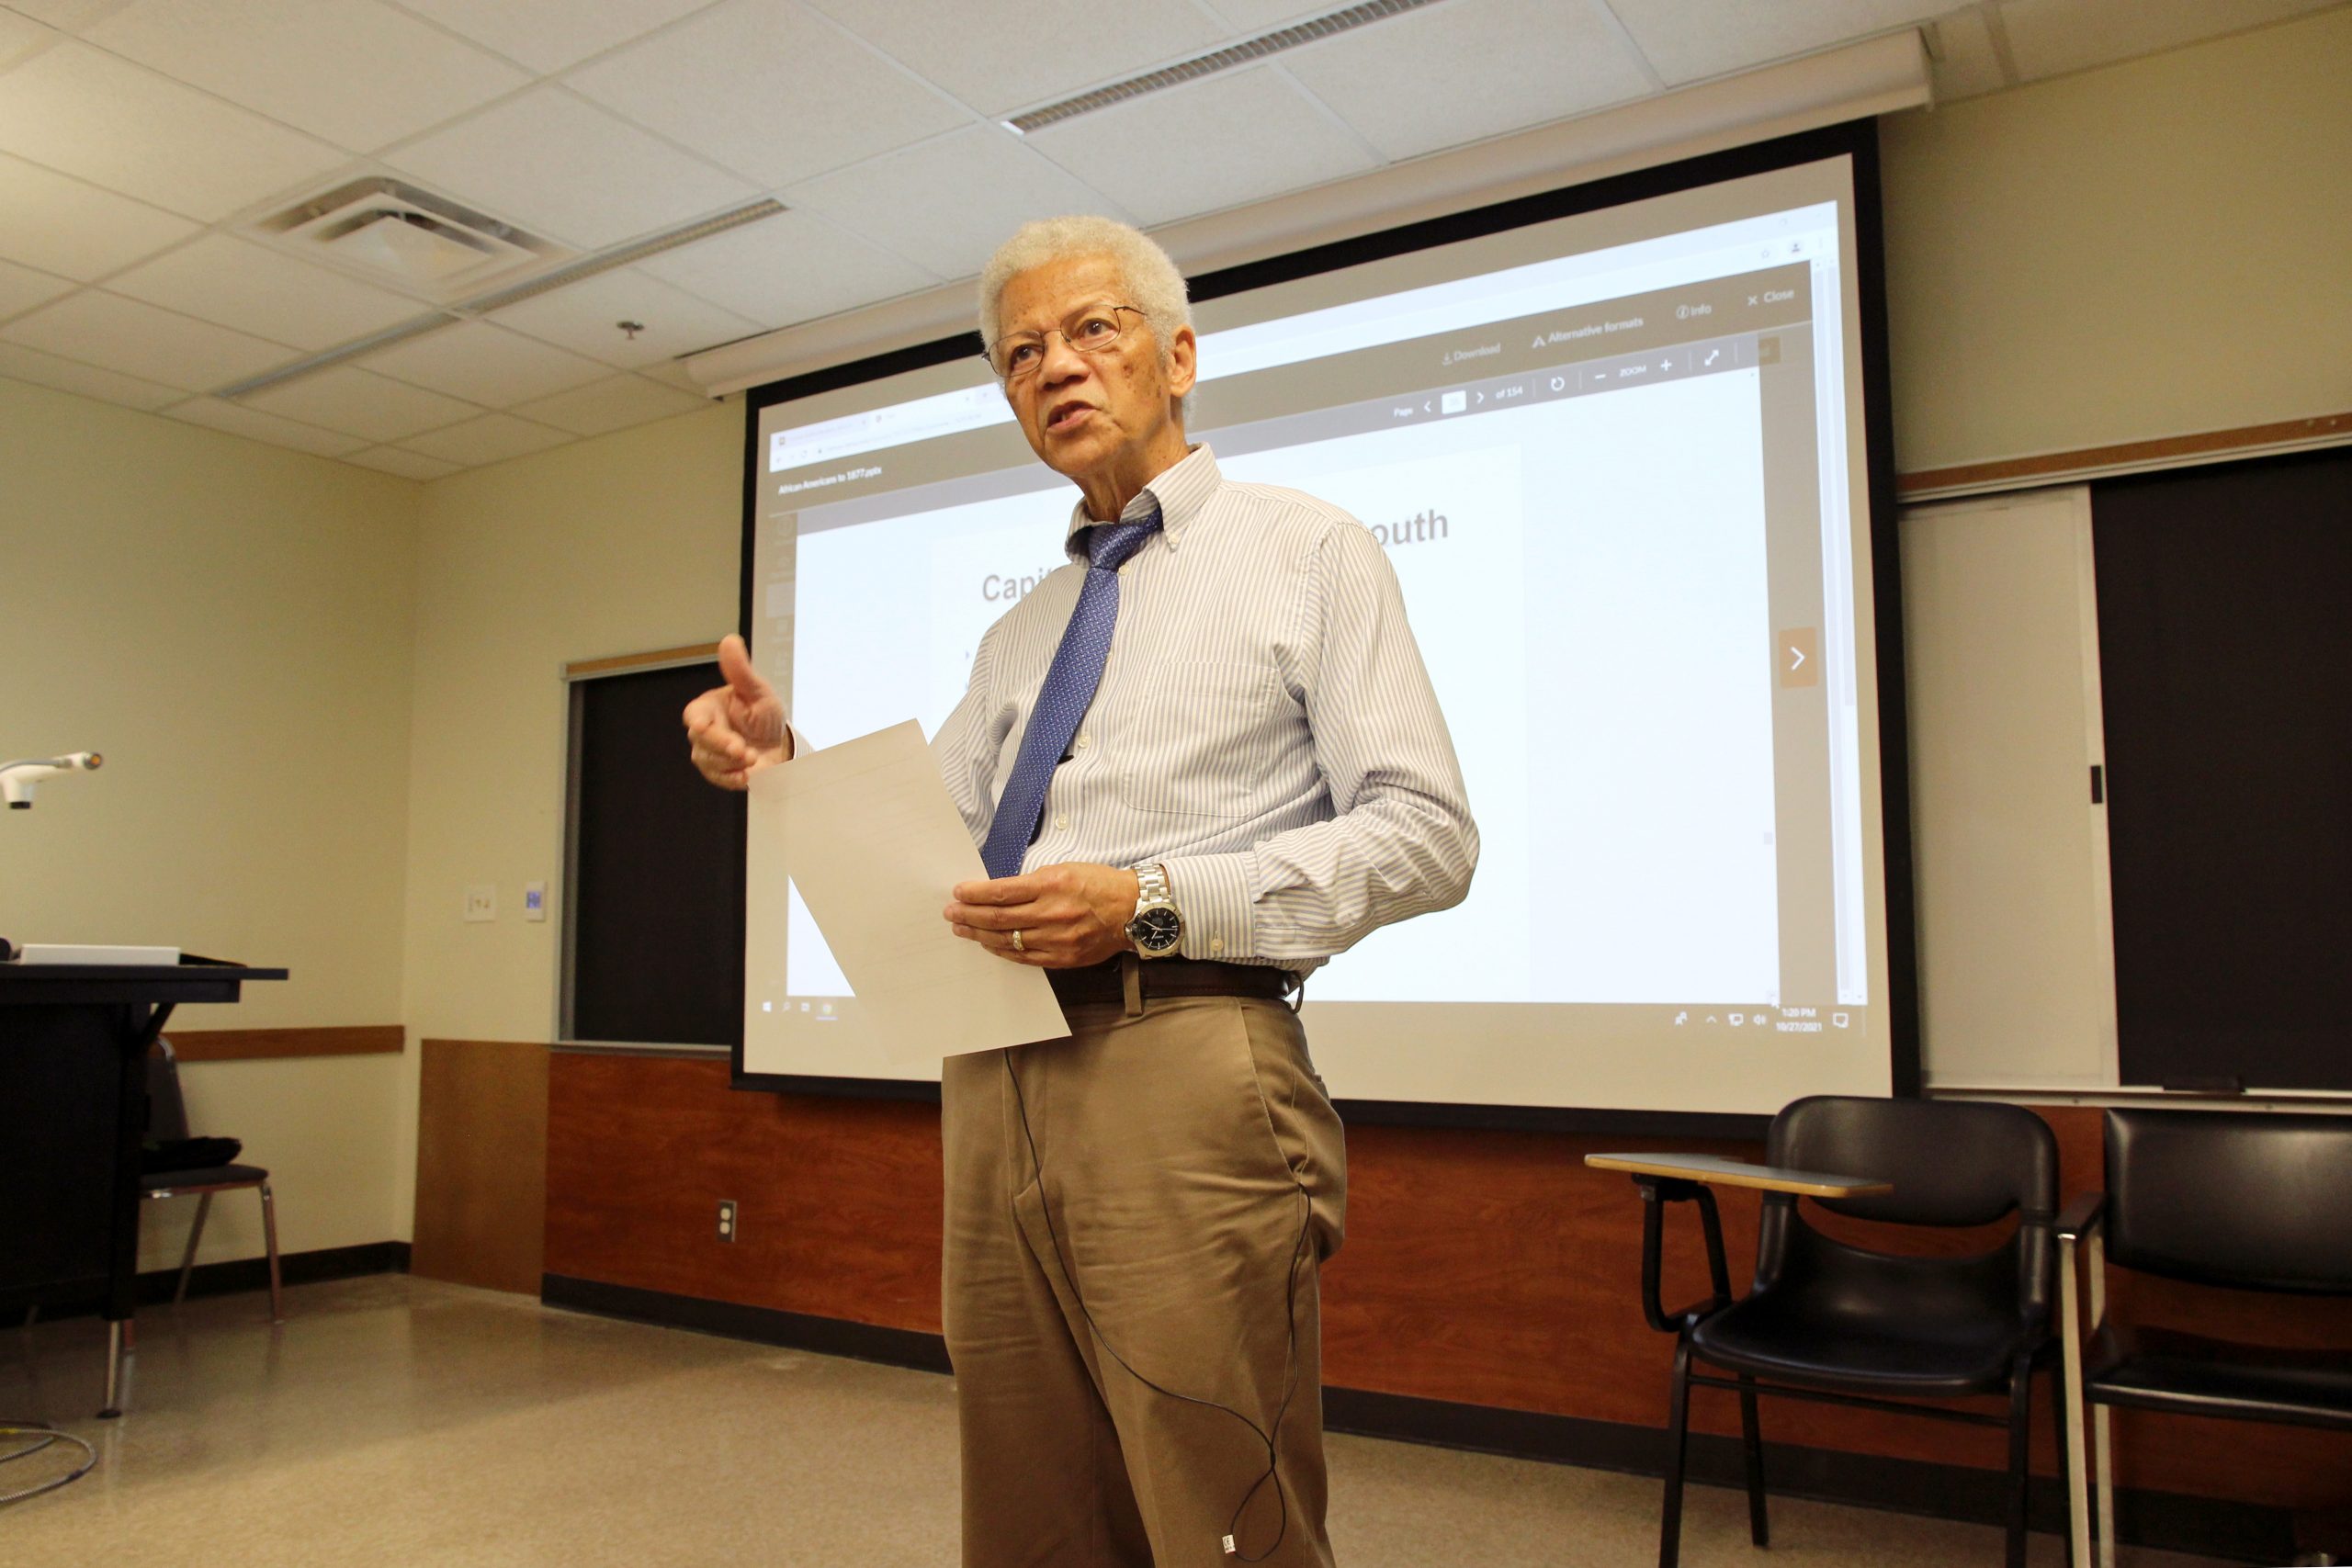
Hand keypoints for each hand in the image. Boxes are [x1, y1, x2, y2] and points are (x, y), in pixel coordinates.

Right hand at [683, 633, 789, 789]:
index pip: (694, 715)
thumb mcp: (758, 691)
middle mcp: (705, 732)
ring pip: (710, 761)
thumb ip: (741, 671)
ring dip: (732, 763)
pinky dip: (734, 778)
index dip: (698, 722)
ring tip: (753, 758)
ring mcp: (710, 754)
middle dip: (723, 746)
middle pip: (701, 741)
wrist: (778, 745)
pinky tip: (747, 775)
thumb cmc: (763, 715)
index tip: (702, 726)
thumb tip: (730, 641)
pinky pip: (720, 779)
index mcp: (708, 708)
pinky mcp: (720, 773)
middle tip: (744, 750)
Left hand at [946, 863, 1141, 968]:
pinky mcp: (1061, 958)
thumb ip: (1032, 881)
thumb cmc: (1098, 885)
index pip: (1002, 891)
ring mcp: (1056, 940)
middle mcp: (1051, 914)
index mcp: (1051, 885)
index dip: (975, 894)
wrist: (1132, 911)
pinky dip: (1002, 950)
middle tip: (951, 913)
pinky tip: (988, 944)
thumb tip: (999, 891)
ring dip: (979, 935)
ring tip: (962, 929)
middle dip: (969, 915)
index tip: (958, 892)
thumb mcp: (1065, 869)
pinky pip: (1023, 957)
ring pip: (1007, 939)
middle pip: (998, 917)